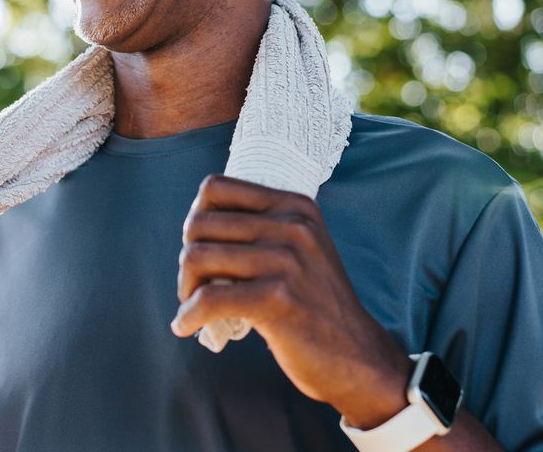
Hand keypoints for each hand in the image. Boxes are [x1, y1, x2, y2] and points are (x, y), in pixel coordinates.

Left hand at [171, 174, 410, 427]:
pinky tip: (186, 326)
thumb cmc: (314, 305)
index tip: (200, 247)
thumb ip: (261, 229)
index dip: (196, 218)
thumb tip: (195, 222)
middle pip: (200, 223)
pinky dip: (188, 315)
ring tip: (192, 306)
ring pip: (197, 256)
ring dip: (186, 287)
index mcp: (295, 206)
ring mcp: (286, 261)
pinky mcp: (276, 298)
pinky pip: (208, 298)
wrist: (356, 355)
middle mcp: (293, 226)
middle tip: (195, 286)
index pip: (216, 188)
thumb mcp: (300, 249)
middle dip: (187, 259)